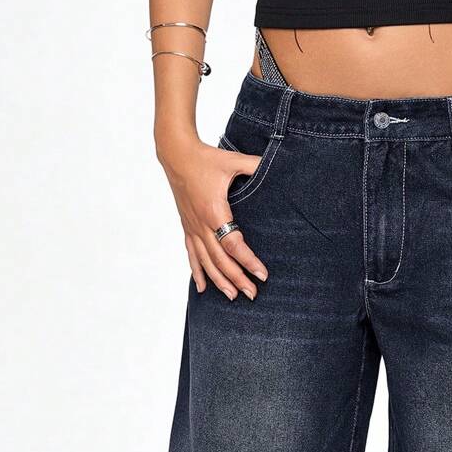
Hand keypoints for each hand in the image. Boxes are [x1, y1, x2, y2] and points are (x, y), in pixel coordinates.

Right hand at [157, 134, 268, 298]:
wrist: (176, 154)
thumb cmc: (206, 158)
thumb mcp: (233, 160)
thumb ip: (255, 165)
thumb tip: (275, 165)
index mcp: (214, 211)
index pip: (233, 244)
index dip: (248, 261)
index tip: (262, 274)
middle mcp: (202, 224)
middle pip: (220, 260)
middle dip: (237, 279)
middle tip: (252, 294)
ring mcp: (193, 228)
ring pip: (206, 262)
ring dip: (219, 281)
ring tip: (233, 297)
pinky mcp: (187, 227)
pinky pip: (192, 255)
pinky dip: (198, 273)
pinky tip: (202, 288)